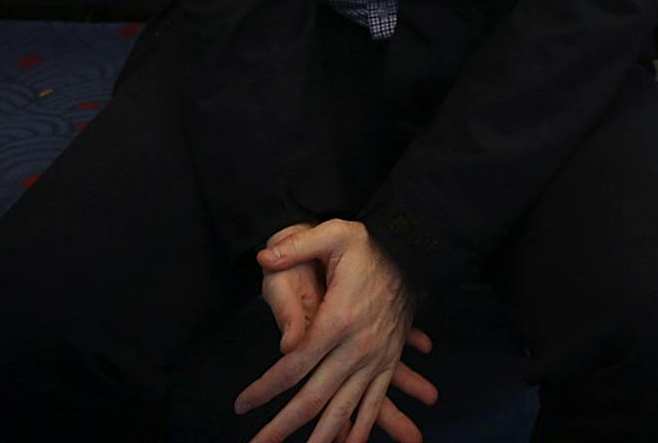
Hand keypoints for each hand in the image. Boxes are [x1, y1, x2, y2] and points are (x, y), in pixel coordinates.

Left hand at [238, 220, 437, 442]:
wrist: (414, 252)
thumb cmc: (370, 244)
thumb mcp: (334, 234)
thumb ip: (296, 246)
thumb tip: (263, 258)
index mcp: (338, 321)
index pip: (294, 365)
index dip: (266, 388)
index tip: (242, 405)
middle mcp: (357, 348)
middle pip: (315, 397)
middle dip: (284, 426)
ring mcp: (375, 358)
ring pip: (345, 409)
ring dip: (322, 438)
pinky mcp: (387, 361)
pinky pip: (374, 402)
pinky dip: (361, 428)